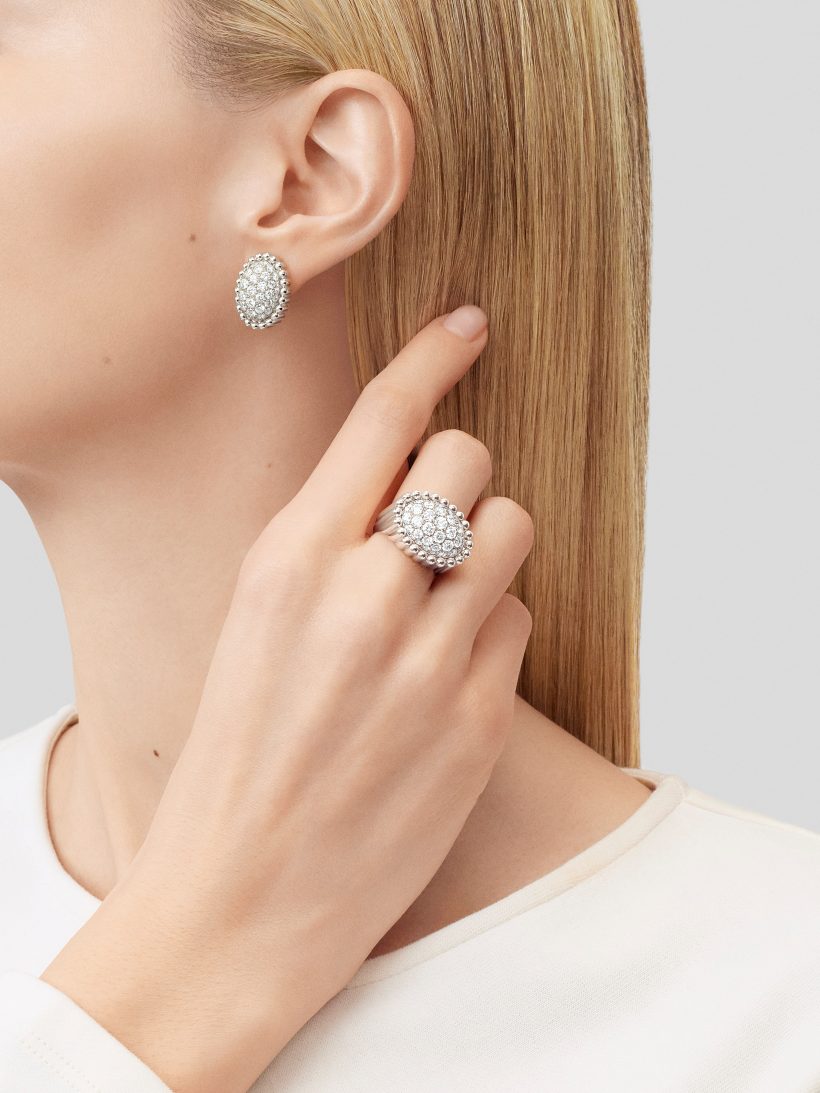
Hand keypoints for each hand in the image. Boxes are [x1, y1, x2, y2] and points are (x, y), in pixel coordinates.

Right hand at [42, 305, 534, 1092]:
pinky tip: (448, 669)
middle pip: (468, 459)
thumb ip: (325, 542)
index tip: (466, 326)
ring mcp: (430, 660)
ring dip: (488, 546)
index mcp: (287, 562)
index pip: (383, 418)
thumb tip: (404, 475)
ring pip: (512, 530)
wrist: (242, 898)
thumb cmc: (237, 757)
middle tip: (436, 511)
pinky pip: (519, 620)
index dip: (432, 357)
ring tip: (444, 595)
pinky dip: (494, 626)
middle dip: (460, 472)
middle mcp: (364, 598)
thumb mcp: (253, 624)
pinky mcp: (479, 718)